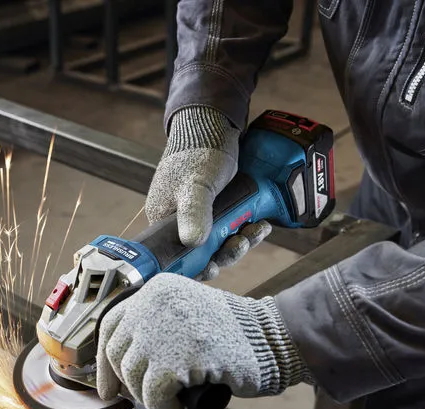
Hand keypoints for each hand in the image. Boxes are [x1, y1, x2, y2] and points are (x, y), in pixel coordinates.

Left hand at [95, 274, 310, 408]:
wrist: (271, 339)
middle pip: (118, 353)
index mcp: (156, 289)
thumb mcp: (186, 312)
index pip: (112, 326)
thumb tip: (118, 367)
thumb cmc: (231, 334)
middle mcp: (155, 303)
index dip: (105, 360)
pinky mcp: (179, 358)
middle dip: (126, 384)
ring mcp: (165, 329)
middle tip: (140, 401)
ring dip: (149, 399)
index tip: (108, 385)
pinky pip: (154, 396)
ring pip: (134, 376)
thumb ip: (155, 326)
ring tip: (171, 402)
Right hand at [147, 106, 270, 280]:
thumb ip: (194, 212)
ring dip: (241, 240)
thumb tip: (193, 242)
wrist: (215, 123)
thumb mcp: (195, 184)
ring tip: (257, 230)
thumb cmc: (198, 150)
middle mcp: (181, 221)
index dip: (196, 267)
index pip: (176, 257)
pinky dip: (247, 229)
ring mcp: (202, 215)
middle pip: (203, 253)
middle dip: (226, 252)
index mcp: (164, 219)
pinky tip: (260, 224)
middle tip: (241, 243)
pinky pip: (233, 228)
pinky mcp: (220, 208)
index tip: (213, 268)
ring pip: (221, 242)